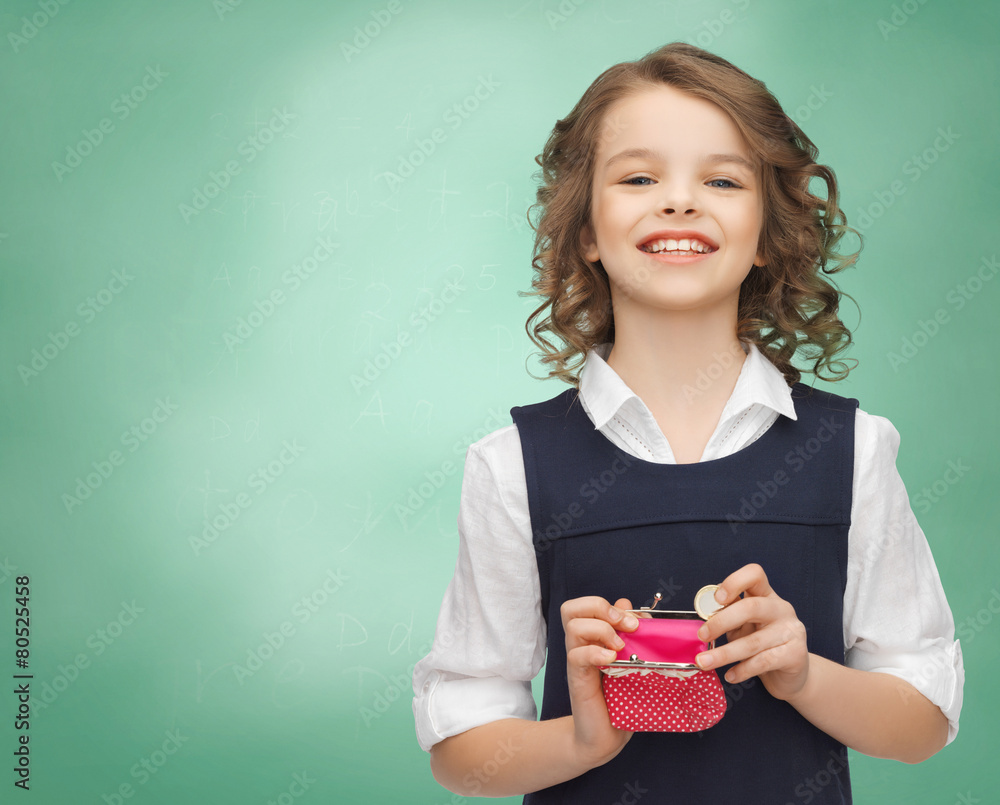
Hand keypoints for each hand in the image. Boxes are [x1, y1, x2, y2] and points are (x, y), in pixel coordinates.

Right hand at [561, 596, 637, 768]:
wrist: (605, 736)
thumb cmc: (620, 698)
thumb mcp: (632, 662)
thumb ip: (632, 634)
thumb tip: (632, 607)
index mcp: (592, 638)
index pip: (586, 605)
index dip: (610, 606)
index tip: (635, 622)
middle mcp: (581, 645)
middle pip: (572, 608)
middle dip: (600, 607)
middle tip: (624, 626)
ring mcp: (577, 661)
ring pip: (573, 626)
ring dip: (601, 629)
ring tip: (620, 647)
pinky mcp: (578, 680)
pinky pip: (576, 655)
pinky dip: (595, 652)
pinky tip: (611, 661)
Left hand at [694, 563, 809, 701]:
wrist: (792, 675)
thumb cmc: (762, 645)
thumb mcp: (744, 626)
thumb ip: (729, 617)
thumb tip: (704, 615)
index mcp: (766, 595)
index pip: (755, 575)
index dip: (734, 582)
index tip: (717, 599)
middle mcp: (781, 609)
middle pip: (751, 607)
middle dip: (721, 621)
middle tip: (702, 636)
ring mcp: (791, 631)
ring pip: (753, 641)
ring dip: (724, 653)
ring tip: (704, 662)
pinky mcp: (795, 655)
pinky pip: (762, 662)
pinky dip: (742, 669)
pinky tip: (730, 675)